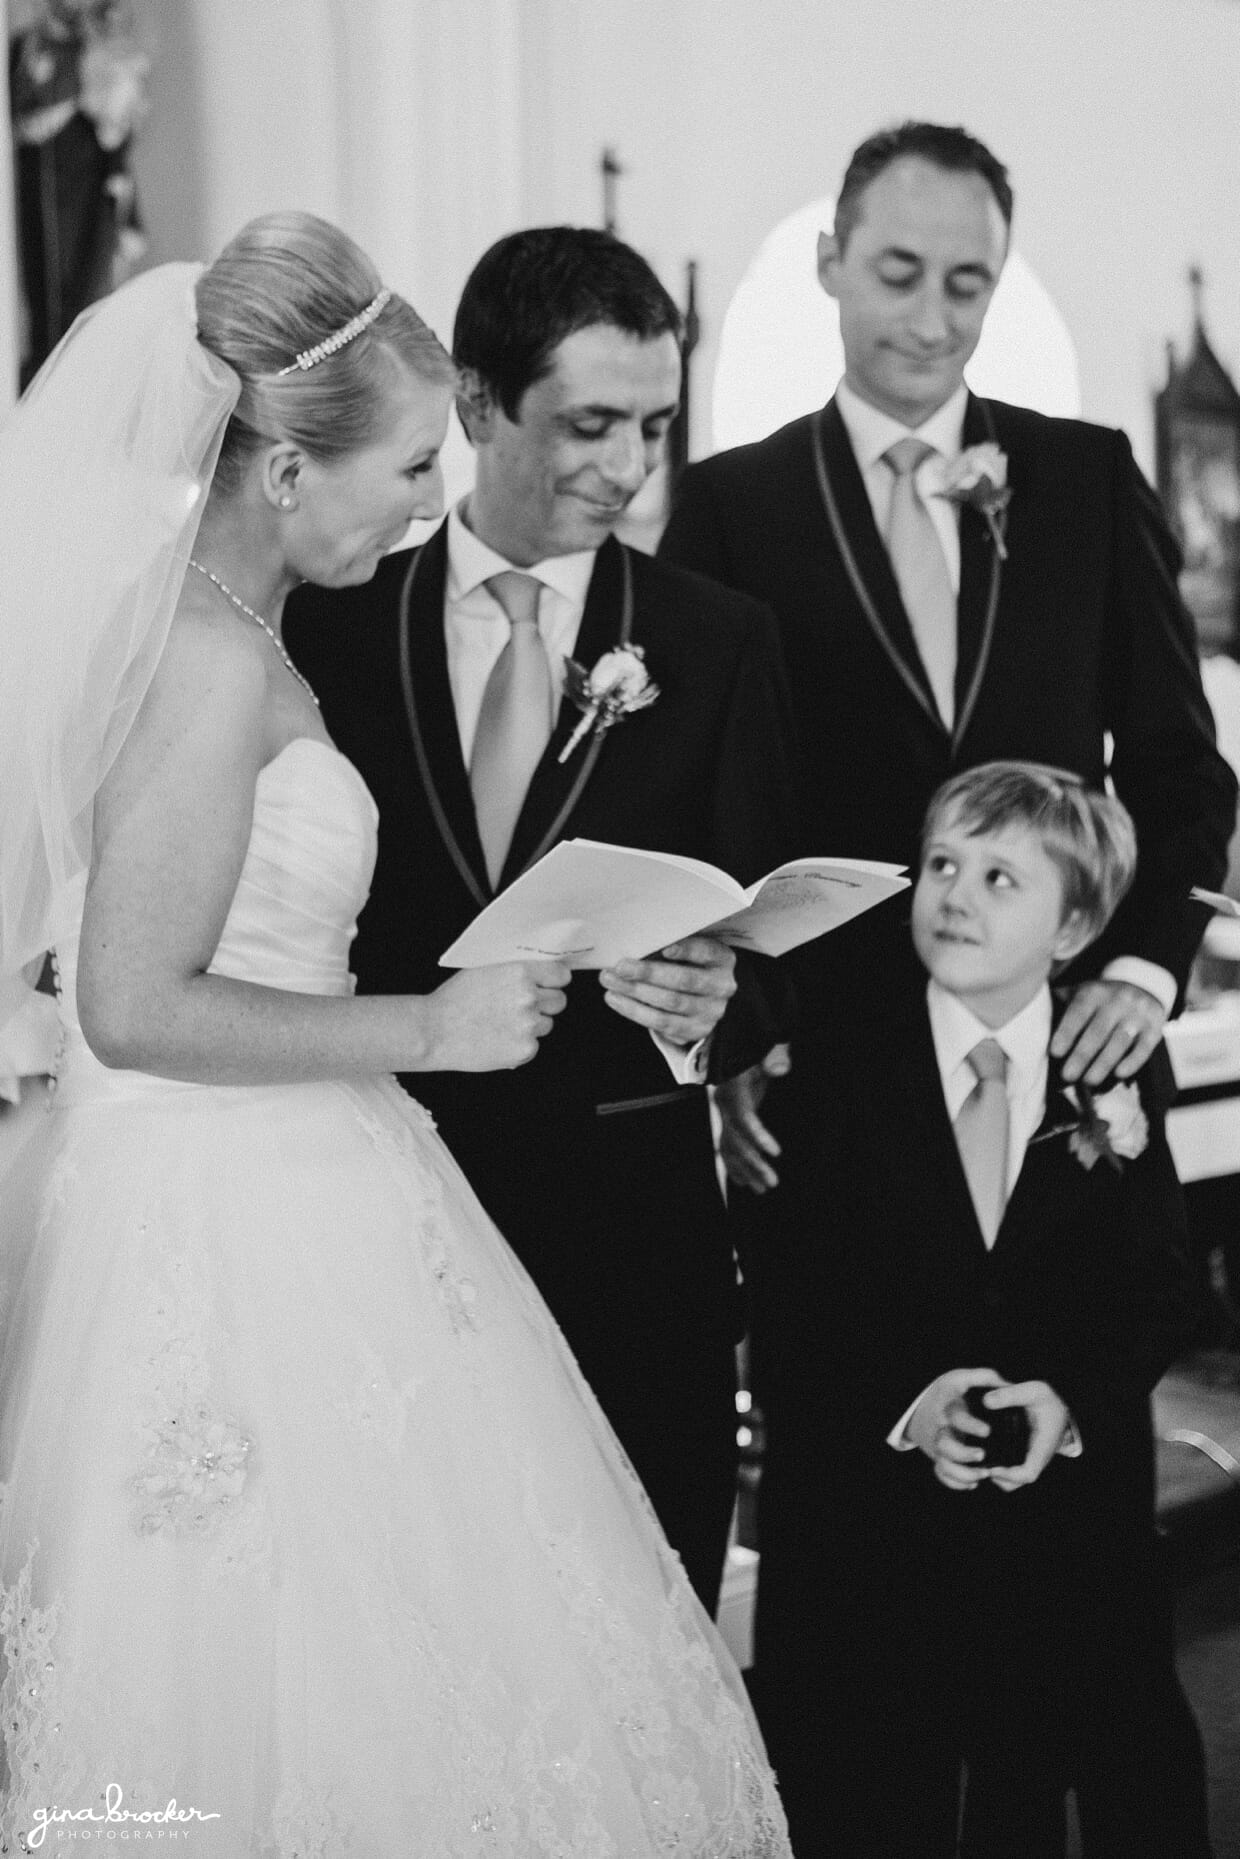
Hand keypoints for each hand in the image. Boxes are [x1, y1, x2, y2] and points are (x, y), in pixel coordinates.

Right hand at [426, 961, 568, 1071]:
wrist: (434, 1031)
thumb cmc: (454, 1000)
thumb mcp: (485, 970)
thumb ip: (515, 971)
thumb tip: (540, 972)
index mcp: (520, 973)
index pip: (561, 975)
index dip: (554, 981)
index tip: (549, 986)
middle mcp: (529, 997)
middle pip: (559, 1001)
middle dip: (545, 1004)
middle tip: (521, 1009)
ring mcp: (529, 1025)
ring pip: (546, 1024)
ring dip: (531, 1025)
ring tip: (502, 1025)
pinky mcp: (525, 1050)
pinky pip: (533, 1045)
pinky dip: (520, 1045)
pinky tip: (498, 1040)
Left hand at [599, 935, 736, 1044]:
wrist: (704, 1000)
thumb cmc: (689, 966)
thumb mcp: (689, 953)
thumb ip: (669, 947)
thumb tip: (633, 944)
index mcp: (722, 960)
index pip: (706, 951)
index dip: (686, 950)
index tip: (664, 948)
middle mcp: (721, 987)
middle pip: (683, 980)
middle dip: (648, 973)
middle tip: (619, 967)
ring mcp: (710, 1012)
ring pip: (670, 1004)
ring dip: (635, 993)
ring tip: (610, 982)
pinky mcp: (694, 1031)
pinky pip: (661, 1023)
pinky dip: (635, 1010)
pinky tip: (616, 999)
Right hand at [715, 1043, 791, 1192]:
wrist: (735, 1035)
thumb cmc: (754, 1038)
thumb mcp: (767, 1042)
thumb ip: (774, 1053)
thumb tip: (779, 1069)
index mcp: (733, 1084)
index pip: (742, 1115)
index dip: (757, 1135)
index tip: (775, 1152)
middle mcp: (724, 1100)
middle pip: (734, 1137)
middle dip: (752, 1162)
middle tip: (771, 1182)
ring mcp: (725, 1109)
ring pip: (730, 1145)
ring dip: (745, 1168)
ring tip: (763, 1188)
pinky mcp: (730, 1114)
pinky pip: (727, 1143)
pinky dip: (734, 1164)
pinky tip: (743, 1182)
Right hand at [907, 1367, 1005, 1490]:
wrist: (921, 1406)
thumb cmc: (948, 1392)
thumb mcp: (962, 1377)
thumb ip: (984, 1378)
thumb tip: (1008, 1384)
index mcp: (948, 1409)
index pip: (955, 1417)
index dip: (970, 1425)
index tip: (987, 1431)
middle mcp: (941, 1429)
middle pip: (944, 1446)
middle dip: (964, 1454)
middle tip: (983, 1455)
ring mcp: (938, 1446)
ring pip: (943, 1465)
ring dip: (963, 1474)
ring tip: (984, 1474)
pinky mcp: (939, 1457)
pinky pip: (942, 1475)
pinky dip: (956, 1483)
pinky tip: (974, 1483)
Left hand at [984, 1380, 1070, 1492]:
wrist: (1058, 1404)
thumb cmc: (1047, 1399)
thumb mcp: (1033, 1391)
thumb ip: (1011, 1394)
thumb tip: (986, 1401)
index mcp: (1042, 1448)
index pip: (1028, 1474)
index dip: (1009, 1476)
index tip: (991, 1467)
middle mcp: (1036, 1458)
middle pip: (1017, 1482)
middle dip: (998, 1478)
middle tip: (978, 1464)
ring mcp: (1030, 1458)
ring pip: (1013, 1479)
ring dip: (997, 1474)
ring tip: (977, 1459)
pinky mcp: (1024, 1454)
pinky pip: (1012, 1469)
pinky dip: (999, 1467)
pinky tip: (983, 1453)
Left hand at [1050, 979, 1166, 1086]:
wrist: (1143, 985)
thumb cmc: (1100, 998)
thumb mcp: (1081, 992)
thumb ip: (1060, 1005)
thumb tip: (1033, 1025)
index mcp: (1093, 992)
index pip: (1078, 1013)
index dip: (1066, 1033)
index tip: (1054, 1052)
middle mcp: (1117, 1001)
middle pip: (1098, 1032)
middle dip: (1081, 1056)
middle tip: (1068, 1076)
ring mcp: (1137, 1015)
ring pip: (1119, 1042)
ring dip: (1103, 1064)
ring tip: (1088, 1081)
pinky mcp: (1154, 1028)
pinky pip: (1143, 1048)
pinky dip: (1132, 1063)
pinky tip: (1119, 1075)